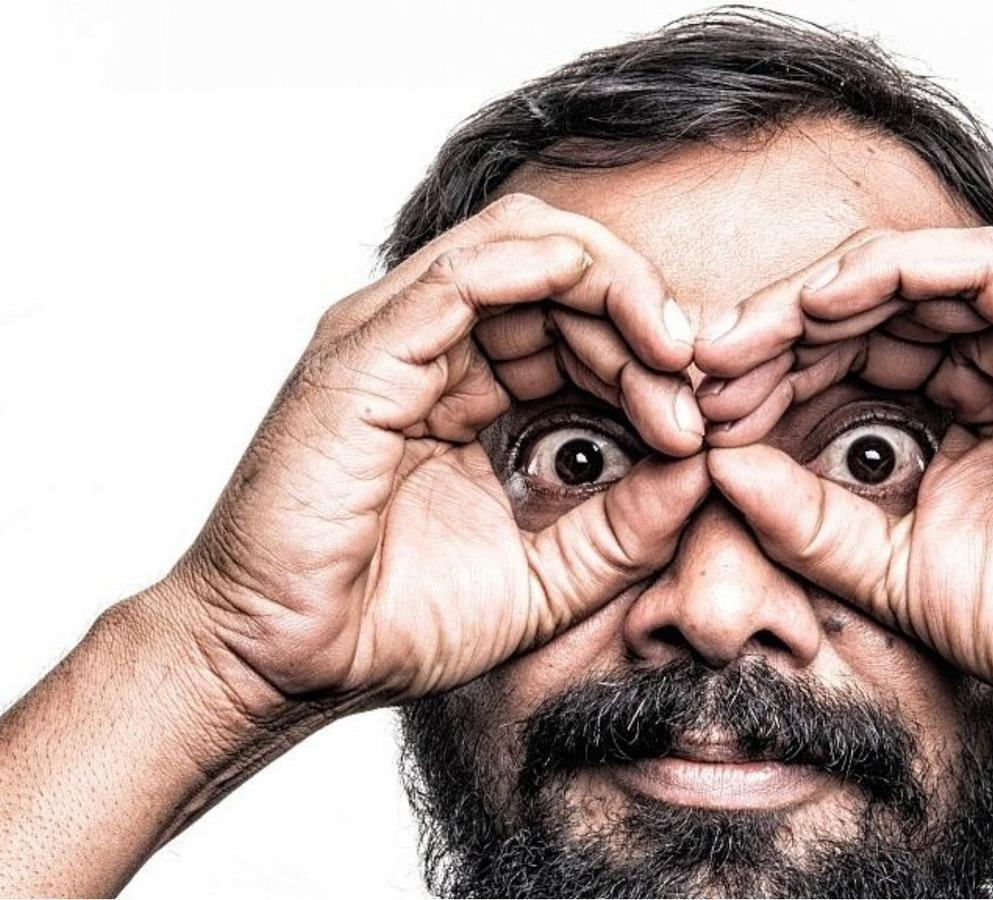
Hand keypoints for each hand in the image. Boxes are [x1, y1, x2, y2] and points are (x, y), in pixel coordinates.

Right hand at [159, 193, 708, 719]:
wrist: (285, 665)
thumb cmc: (393, 621)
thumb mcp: (552, 575)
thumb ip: (631, 524)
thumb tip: (707, 465)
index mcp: (467, 389)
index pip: (574, 320)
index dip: (651, 352)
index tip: (704, 421)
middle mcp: (431, 348)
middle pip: (563, 272)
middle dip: (648, 321)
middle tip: (700, 394)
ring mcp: (395, 338)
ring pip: (529, 247)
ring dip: (620, 291)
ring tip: (674, 362)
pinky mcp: (368, 349)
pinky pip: (474, 270)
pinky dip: (562, 273)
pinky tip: (626, 327)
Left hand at [695, 225, 992, 715]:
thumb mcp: (890, 565)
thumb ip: (808, 517)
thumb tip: (718, 465)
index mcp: (978, 387)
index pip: (859, 345)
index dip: (774, 365)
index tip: (699, 405)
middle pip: (873, 299)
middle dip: (777, 328)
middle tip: (700, 366)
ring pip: (913, 269)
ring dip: (815, 299)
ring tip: (740, 343)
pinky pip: (979, 268)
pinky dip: (893, 274)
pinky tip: (819, 307)